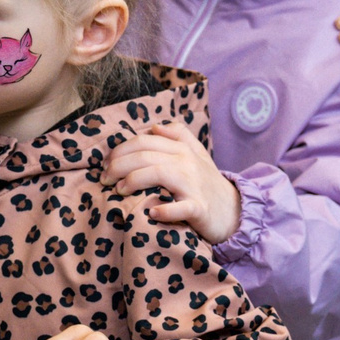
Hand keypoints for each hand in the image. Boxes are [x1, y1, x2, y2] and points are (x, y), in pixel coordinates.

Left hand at [104, 121, 243, 244]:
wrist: (235, 210)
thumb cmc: (207, 183)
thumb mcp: (196, 155)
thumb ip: (178, 136)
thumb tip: (155, 126)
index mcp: (181, 149)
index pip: (143, 141)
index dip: (119, 151)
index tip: (104, 165)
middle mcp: (187, 162)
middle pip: (145, 155)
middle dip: (118, 166)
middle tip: (104, 180)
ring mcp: (194, 185)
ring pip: (159, 173)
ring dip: (133, 181)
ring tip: (119, 191)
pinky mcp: (199, 208)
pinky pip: (180, 208)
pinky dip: (164, 210)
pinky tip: (151, 213)